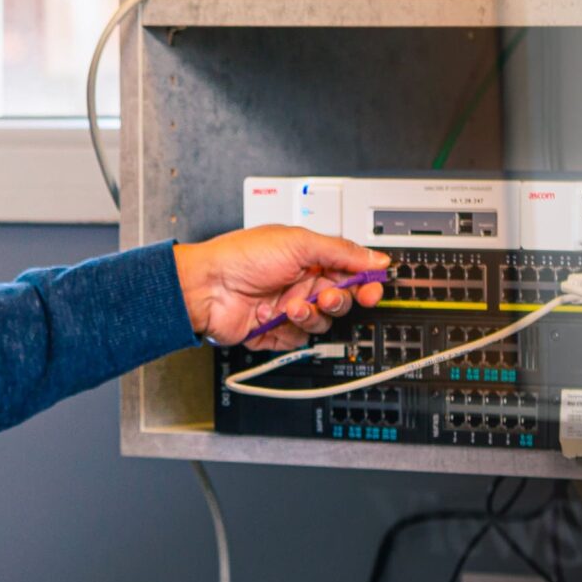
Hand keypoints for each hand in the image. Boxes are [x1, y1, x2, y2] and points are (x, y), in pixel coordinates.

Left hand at [175, 227, 390, 352]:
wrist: (207, 287)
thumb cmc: (241, 257)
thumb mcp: (298, 242)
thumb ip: (342, 251)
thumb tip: (375, 257)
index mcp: (309, 257)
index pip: (350, 271)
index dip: (365, 280)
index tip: (373, 287)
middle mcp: (302, 283)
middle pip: (341, 299)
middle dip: (339, 300)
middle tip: (327, 296)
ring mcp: (290, 308)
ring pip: (323, 322)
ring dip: (313, 315)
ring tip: (293, 306)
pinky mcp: (278, 332)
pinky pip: (301, 339)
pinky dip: (293, 329)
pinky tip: (277, 316)